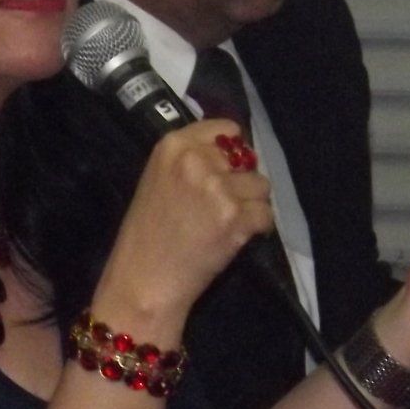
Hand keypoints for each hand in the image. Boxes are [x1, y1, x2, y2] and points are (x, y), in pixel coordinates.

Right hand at [95, 120, 273, 331]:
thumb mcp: (158, 180)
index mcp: (173, 146)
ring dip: (251, 206)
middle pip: (247, 159)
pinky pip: (266, 214)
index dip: (231, 152)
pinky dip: (257, 229)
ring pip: (261, 187)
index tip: (223, 172)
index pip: (226, 129)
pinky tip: (234, 239)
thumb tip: (232, 154)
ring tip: (228, 225)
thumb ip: (190, 161)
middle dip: (241, 182)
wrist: (144, 279)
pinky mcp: (236, 217)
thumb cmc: (145, 234)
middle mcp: (197, 160)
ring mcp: (218, 188)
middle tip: (222, 206)